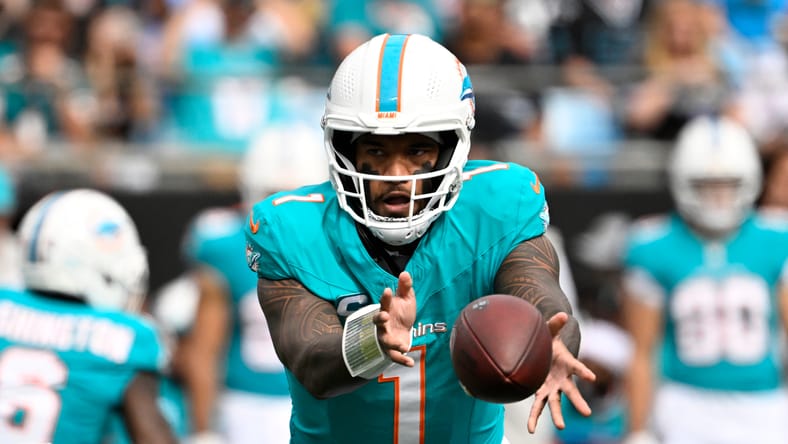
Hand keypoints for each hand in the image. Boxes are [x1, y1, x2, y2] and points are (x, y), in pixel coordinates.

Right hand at [374, 271, 416, 366]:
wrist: (403, 331)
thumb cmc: (402, 313)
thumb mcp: (406, 300)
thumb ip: (405, 288)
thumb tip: (405, 273)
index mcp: (386, 310)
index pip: (384, 303)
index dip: (386, 297)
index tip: (388, 291)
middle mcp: (383, 325)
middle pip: (378, 322)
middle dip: (380, 319)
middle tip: (384, 316)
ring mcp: (386, 338)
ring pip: (385, 341)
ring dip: (392, 344)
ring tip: (402, 347)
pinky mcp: (392, 350)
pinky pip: (395, 357)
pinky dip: (402, 361)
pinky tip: (410, 363)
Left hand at [528, 313, 595, 432]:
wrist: (541, 351)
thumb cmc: (548, 342)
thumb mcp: (550, 331)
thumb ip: (555, 324)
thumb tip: (563, 314)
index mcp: (567, 364)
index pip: (578, 367)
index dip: (584, 372)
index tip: (591, 378)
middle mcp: (562, 379)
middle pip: (572, 392)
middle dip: (578, 402)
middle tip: (587, 413)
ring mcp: (552, 387)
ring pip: (555, 403)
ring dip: (557, 415)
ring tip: (561, 426)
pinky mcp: (540, 392)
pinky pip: (537, 406)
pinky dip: (534, 417)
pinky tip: (530, 429)